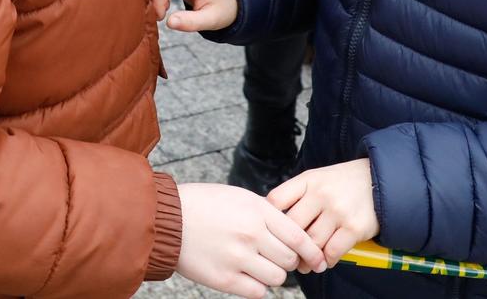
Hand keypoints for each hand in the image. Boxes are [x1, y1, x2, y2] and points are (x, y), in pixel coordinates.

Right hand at [174, 181, 326, 297]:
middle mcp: (251, 234)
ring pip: (277, 278)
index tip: (319, 260)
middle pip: (290, 260)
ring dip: (272, 274)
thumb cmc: (204, 204)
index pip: (299, 238)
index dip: (313, 252)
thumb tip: (292, 232)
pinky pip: (257, 292)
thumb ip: (267, 213)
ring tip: (257, 264)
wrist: (167, 219)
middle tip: (275, 256)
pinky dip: (256, 286)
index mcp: (258, 211)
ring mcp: (238, 258)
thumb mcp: (239, 197)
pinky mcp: (225, 279)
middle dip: (288, 261)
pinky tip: (246, 275)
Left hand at [270, 159, 379, 266]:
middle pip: (292, 226)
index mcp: (308, 179)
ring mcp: (338, 211)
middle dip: (287, 245)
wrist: (380, 181)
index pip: (276, 200)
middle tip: (286, 255)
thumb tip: (274, 222)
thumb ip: (297, 195)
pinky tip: (324, 261)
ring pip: (311, 243)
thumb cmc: (342, 184)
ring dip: (306, 258)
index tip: (271, 231)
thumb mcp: (317, 178)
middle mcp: (321, 194)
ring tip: (304, 263)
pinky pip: (332, 252)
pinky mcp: (354, 228)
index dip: (269, 219)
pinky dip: (326, 261)